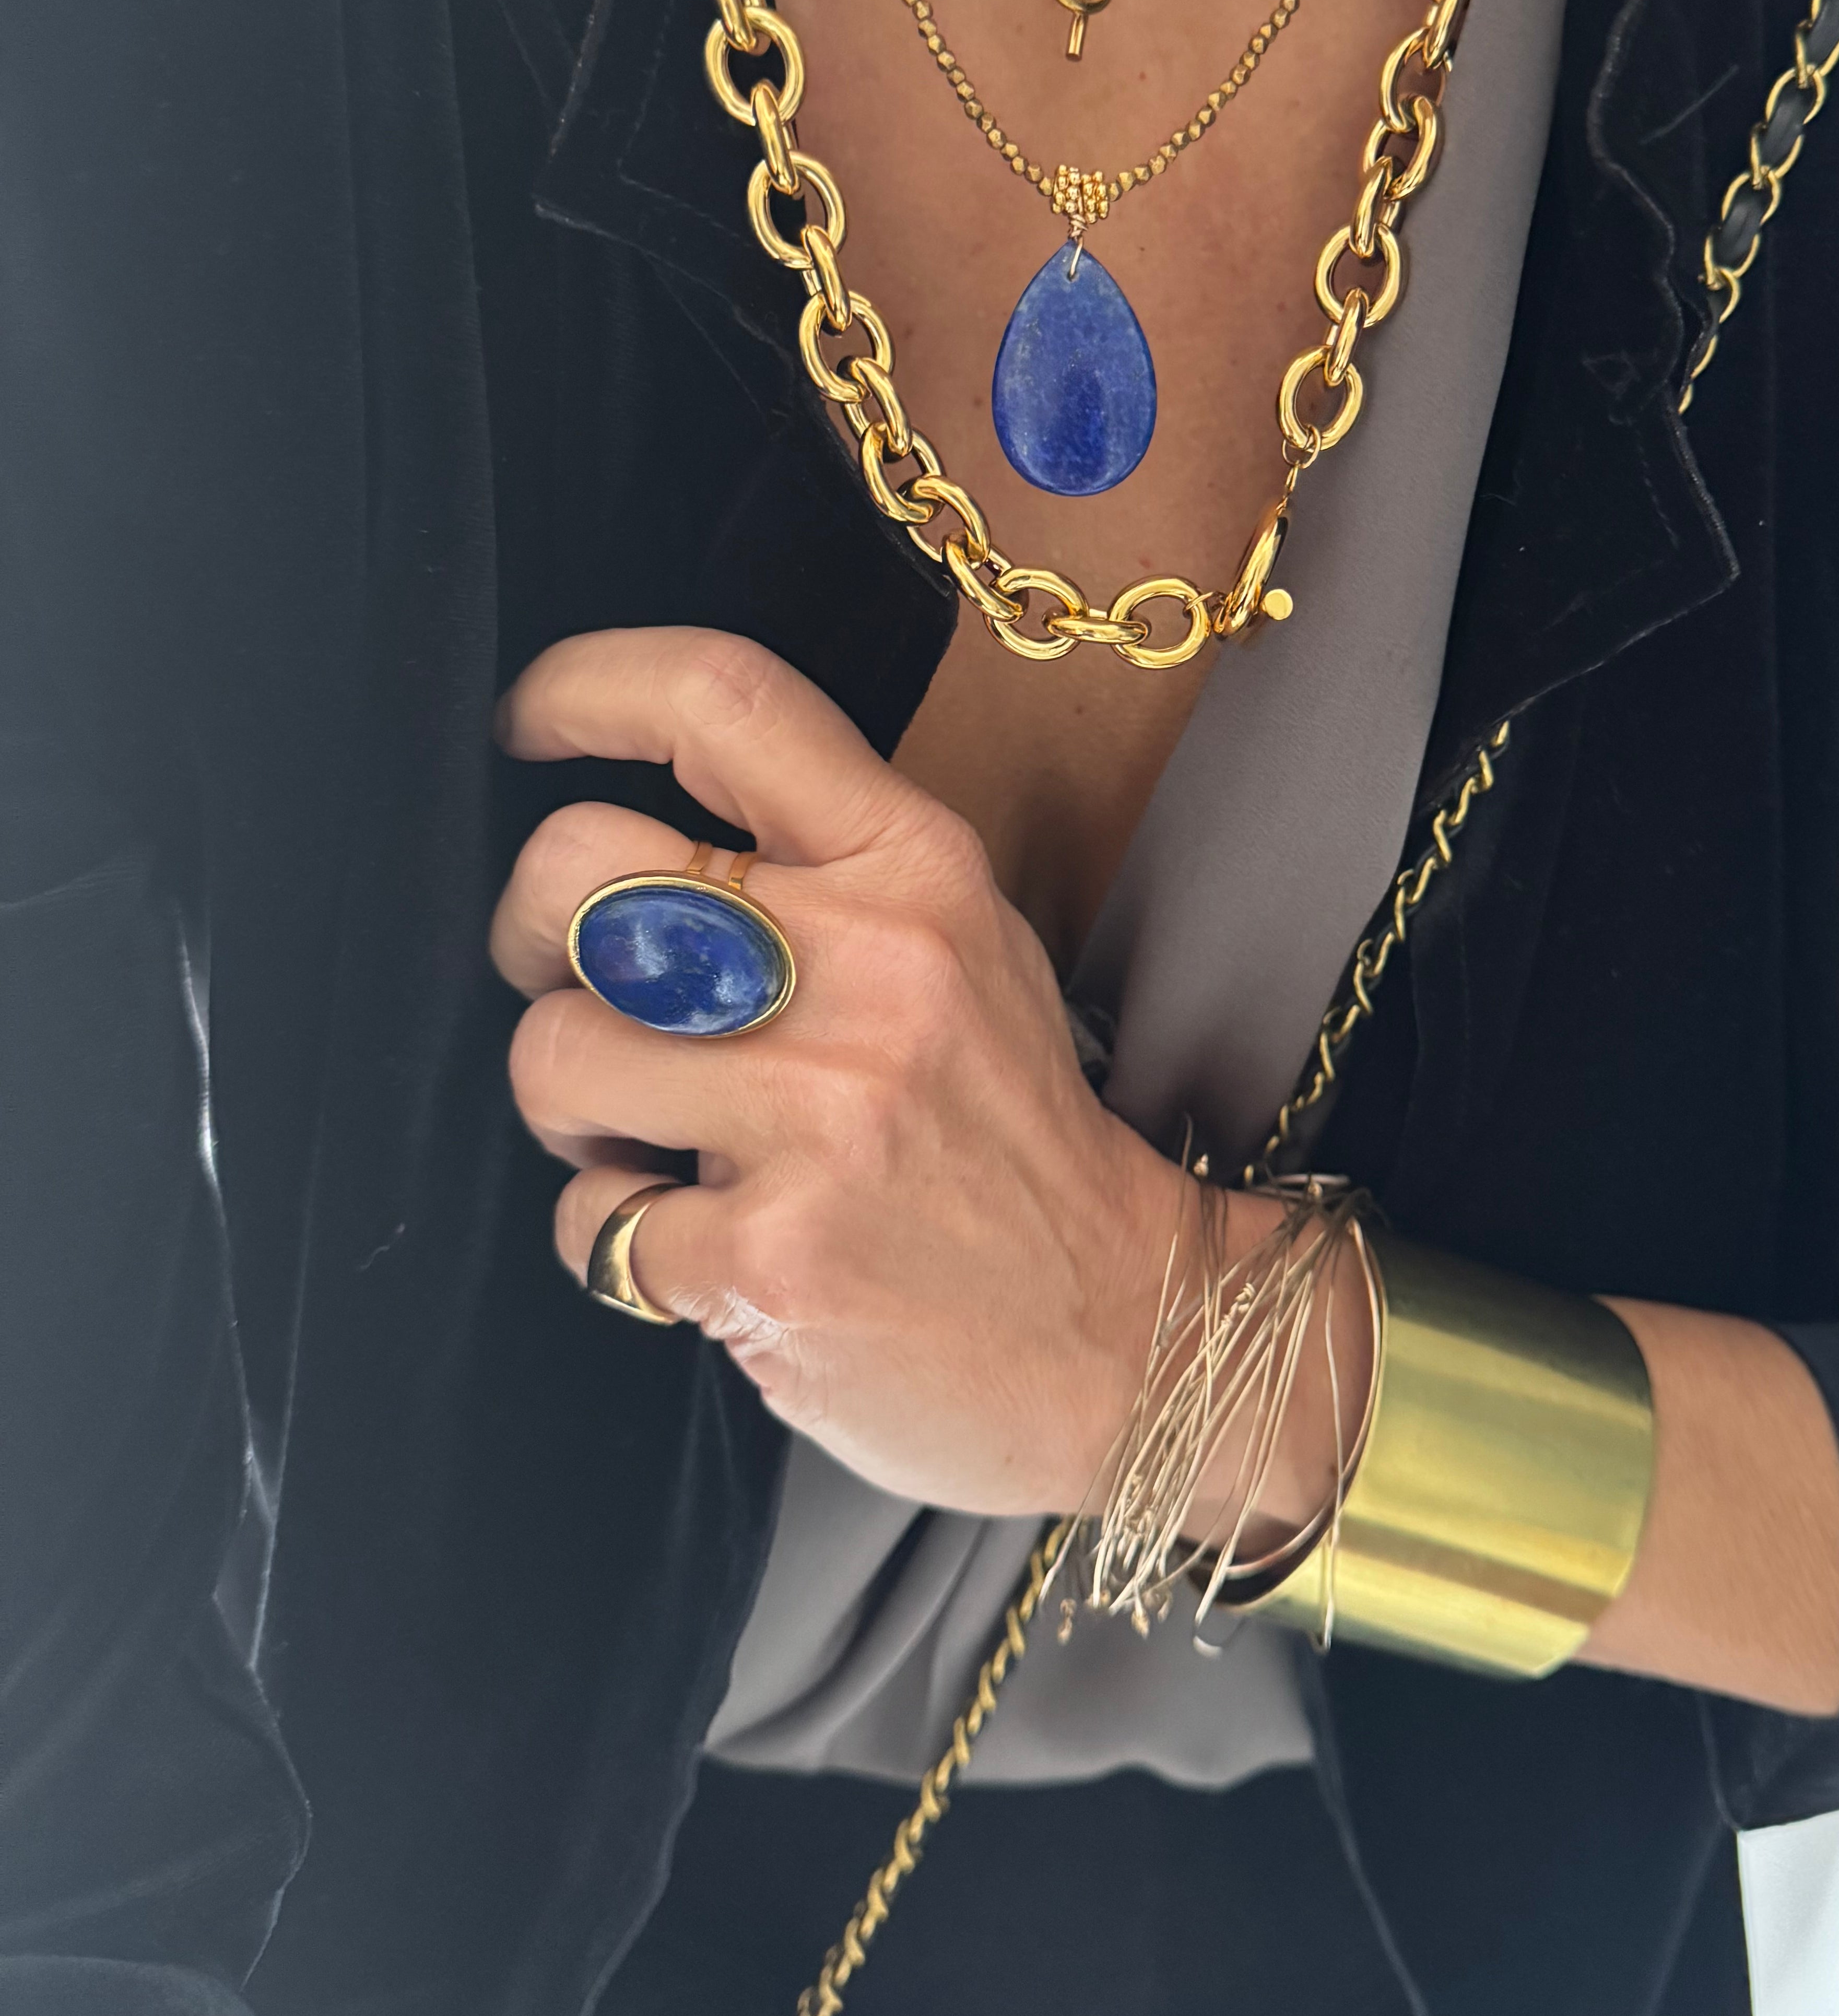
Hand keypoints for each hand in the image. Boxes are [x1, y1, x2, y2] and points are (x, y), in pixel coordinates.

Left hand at [490, 626, 1191, 1515]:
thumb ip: (827, 870)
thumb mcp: (963, 946)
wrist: (1130, 1329)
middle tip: (578, 990)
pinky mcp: (770, 1260)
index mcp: (917, 870)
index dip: (592, 686)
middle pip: (579, 868)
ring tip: (648, 1140)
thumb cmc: (1011, 1133)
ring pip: (554, 1048)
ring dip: (572, 1110)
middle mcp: (870, 969)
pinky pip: (588, 1223)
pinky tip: (700, 1246)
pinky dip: (618, 1241)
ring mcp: (819, 1117)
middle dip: (531, 934)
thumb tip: (633, 841)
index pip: (725, 702)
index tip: (533, 722)